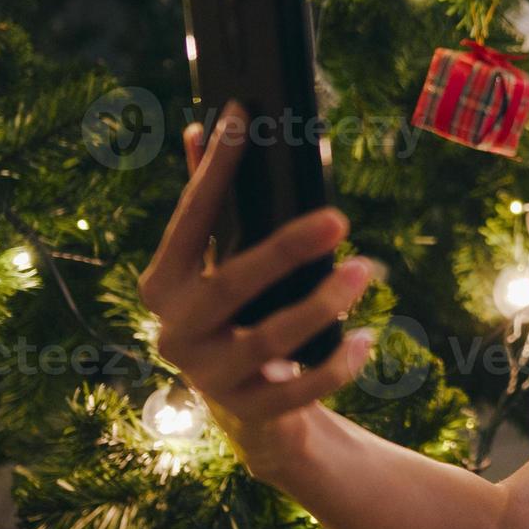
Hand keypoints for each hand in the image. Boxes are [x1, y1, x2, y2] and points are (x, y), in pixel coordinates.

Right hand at [137, 101, 378, 482]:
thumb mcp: (217, 263)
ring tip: (366, 270)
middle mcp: (174, 332)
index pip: (189, 220)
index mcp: (162, 285)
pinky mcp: (249, 413)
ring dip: (322, 304)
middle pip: (231, 283)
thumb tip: (202, 128)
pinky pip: (299, 390)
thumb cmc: (236, 317)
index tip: (243, 116)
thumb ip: (209, 205)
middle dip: (286, 248)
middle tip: (339, 217)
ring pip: (270, 339)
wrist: (250, 411)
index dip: (215, 168)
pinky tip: (367, 338)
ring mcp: (209, 378)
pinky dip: (336, 365)